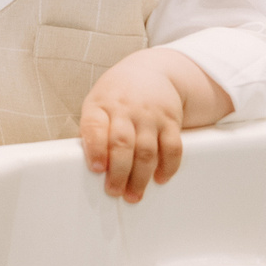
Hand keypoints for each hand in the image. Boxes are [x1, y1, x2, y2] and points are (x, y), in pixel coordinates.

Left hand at [79, 50, 196, 202]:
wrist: (152, 70)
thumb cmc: (117, 95)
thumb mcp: (97, 103)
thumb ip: (94, 131)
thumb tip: (92, 167)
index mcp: (101, 105)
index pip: (95, 126)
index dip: (95, 149)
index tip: (97, 169)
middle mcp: (126, 109)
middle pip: (122, 144)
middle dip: (119, 173)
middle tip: (114, 192)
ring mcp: (150, 115)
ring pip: (147, 151)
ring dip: (140, 177)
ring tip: (133, 195)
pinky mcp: (171, 121)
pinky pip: (173, 147)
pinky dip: (168, 167)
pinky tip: (160, 178)